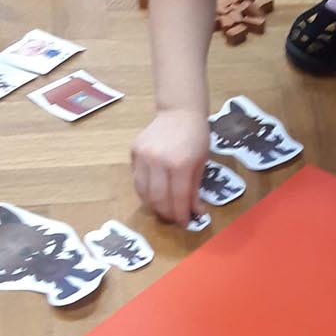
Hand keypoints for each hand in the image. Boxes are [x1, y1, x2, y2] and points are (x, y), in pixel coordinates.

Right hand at [132, 108, 210, 226]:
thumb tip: (194, 213)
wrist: (179, 112)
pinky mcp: (134, 151)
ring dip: (153, 205)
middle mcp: (158, 161)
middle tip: (173, 218)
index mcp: (180, 164)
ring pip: (143, 192)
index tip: (184, 223)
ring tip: (163, 209)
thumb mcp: (202, 163)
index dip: (181, 215)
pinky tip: (155, 191)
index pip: (178, 199)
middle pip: (158, 199)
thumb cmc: (196, 136)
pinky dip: (146, 190)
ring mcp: (143, 156)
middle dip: (166, 214)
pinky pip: (137, 178)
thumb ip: (195, 189)